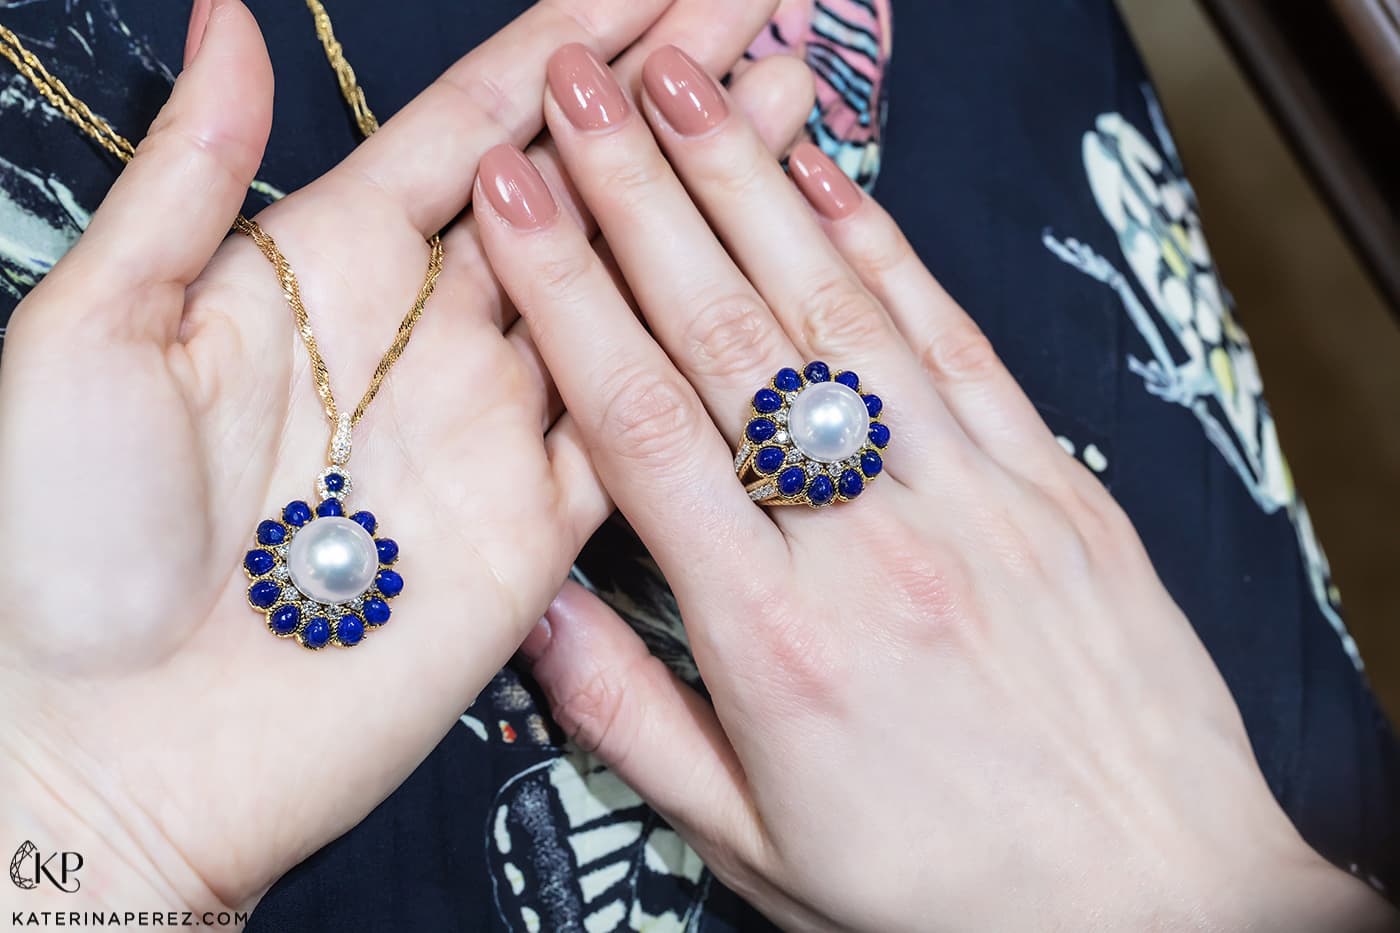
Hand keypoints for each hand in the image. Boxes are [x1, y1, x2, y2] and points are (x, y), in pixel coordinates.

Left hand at [0, 0, 811, 914]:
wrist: (103, 746)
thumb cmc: (56, 543)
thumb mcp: (94, 334)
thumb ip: (187, 182)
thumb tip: (229, 21)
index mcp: (328, 265)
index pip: (485, 122)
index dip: (580, 44)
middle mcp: (428, 336)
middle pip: (581, 191)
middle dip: (676, 102)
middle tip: (766, 25)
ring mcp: (492, 430)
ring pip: (629, 294)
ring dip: (711, 205)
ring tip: (788, 114)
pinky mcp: (534, 530)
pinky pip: (637, 429)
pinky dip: (701, 360)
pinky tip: (763, 287)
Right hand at [474, 44, 1398, 930]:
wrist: (1159, 904)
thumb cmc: (949, 890)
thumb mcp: (755, 848)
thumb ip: (630, 721)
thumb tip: (535, 606)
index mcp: (775, 641)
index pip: (643, 428)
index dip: (569, 297)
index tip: (513, 200)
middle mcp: (871, 546)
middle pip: (729, 337)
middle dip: (637, 196)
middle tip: (571, 90)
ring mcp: (976, 499)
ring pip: (839, 312)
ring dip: (749, 184)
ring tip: (680, 86)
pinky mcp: (1055, 484)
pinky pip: (953, 342)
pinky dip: (886, 246)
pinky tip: (826, 172)